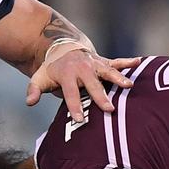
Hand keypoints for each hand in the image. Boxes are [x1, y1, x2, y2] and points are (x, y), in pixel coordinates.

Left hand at [25, 49, 142, 122]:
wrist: (62, 48)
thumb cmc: (52, 70)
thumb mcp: (39, 78)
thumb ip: (34, 90)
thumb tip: (29, 102)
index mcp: (67, 75)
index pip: (71, 93)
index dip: (74, 106)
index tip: (80, 119)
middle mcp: (82, 68)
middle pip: (92, 84)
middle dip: (100, 97)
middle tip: (109, 109)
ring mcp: (94, 63)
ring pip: (107, 71)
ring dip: (118, 78)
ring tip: (129, 86)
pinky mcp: (103, 61)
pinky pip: (117, 61)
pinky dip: (128, 61)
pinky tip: (139, 62)